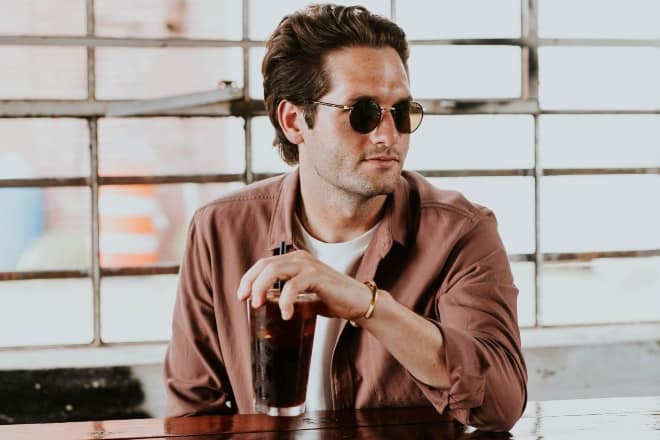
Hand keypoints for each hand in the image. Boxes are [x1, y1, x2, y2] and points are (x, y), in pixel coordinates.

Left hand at [236, 250, 370, 320]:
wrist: (358, 303)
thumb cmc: (332, 299)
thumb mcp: (304, 297)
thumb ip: (287, 296)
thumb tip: (266, 307)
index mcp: (295, 261)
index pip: (264, 263)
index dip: (249, 278)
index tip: (241, 295)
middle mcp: (300, 258)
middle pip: (265, 265)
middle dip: (251, 283)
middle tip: (247, 301)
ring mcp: (309, 265)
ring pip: (275, 270)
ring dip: (262, 288)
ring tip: (259, 305)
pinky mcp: (317, 276)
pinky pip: (293, 285)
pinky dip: (285, 301)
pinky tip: (286, 314)